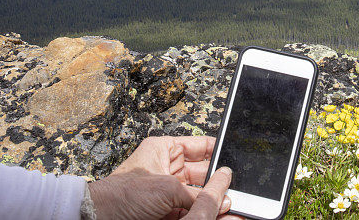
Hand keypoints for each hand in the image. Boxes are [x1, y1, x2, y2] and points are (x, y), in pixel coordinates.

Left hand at [88, 136, 240, 219]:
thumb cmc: (122, 195)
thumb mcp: (165, 188)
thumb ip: (196, 193)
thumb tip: (220, 196)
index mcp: (164, 150)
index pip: (199, 146)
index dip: (218, 151)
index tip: (235, 158)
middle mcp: (167, 168)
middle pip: (203, 173)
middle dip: (219, 181)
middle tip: (236, 187)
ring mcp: (167, 192)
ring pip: (199, 195)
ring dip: (214, 199)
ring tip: (230, 202)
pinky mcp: (167, 212)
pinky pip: (191, 210)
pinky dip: (204, 212)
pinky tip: (217, 213)